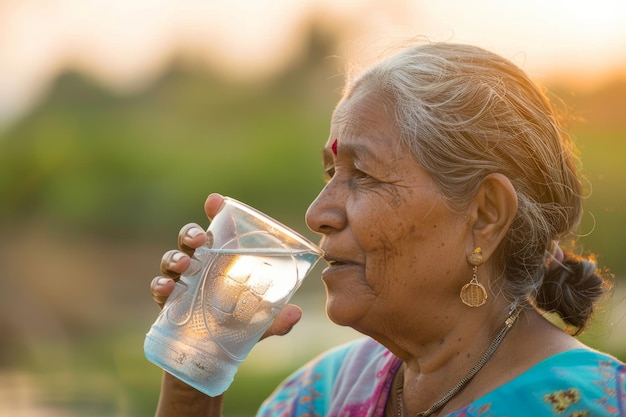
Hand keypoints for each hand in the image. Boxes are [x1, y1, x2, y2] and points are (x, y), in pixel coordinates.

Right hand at [149, 193, 302, 337]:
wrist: (211, 358)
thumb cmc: (237, 328)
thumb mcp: (260, 323)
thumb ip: (277, 318)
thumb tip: (295, 313)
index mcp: (223, 260)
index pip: (218, 230)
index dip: (215, 212)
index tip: (214, 200)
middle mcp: (200, 266)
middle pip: (190, 239)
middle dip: (191, 233)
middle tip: (199, 239)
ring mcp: (181, 282)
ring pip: (171, 259)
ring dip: (175, 258)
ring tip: (184, 264)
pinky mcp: (167, 303)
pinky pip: (159, 288)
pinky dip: (160, 285)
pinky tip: (168, 287)